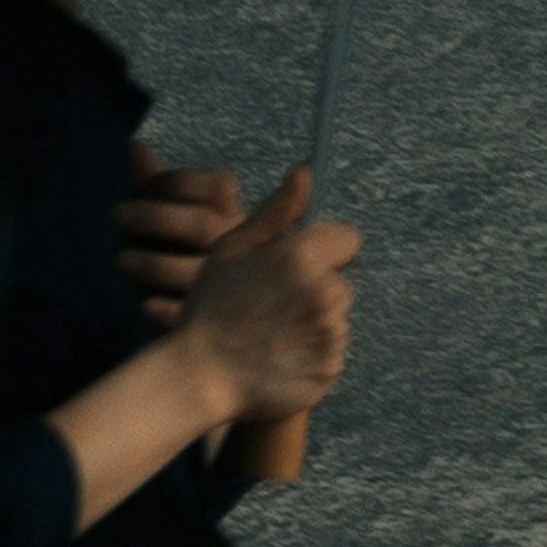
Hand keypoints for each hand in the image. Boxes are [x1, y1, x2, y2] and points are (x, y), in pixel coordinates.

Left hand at [117, 140, 243, 328]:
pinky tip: (144, 304)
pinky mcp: (213, 319)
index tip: (139, 188)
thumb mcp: (173, 212)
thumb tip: (135, 145)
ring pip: (197, 272)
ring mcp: (230, 284)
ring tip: (121, 260)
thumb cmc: (183, 246)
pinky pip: (193, 315)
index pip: (213, 185)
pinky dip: (167, 310)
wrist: (220, 307)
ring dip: (154, 265)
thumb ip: (154, 183)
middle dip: (154, 218)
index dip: (170, 182)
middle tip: (116, 215)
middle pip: (201, 226)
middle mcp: (236, 244)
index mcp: (230, 211)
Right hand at [182, 162, 357, 424]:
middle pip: (340, 281)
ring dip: (314, 321)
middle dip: (315, 287)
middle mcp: (325, 294)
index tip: (295, 264)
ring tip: (271, 333)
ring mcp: (330, 335)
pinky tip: (278, 356)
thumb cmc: (210, 307)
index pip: (346, 240)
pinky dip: (311, 354)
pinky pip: (331, 352)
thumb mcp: (232, 248)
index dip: (322, 248)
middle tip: (272, 304)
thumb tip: (305, 170)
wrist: (199, 376)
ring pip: (336, 318)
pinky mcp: (330, 369)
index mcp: (302, 258)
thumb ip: (276, 211)